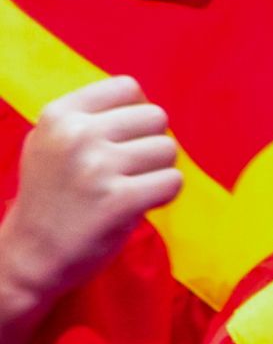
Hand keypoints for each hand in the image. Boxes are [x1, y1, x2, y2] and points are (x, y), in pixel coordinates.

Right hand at [3, 77, 181, 303]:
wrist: (29, 256)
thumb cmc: (53, 197)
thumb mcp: (53, 143)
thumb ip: (92, 117)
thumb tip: (145, 101)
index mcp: (58, 115)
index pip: (127, 87)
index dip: (135, 115)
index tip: (120, 141)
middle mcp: (75, 135)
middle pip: (156, 117)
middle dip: (149, 144)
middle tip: (124, 172)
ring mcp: (96, 167)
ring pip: (169, 149)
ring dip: (157, 172)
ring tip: (126, 189)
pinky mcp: (118, 200)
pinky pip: (173, 182)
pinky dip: (163, 196)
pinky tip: (135, 206)